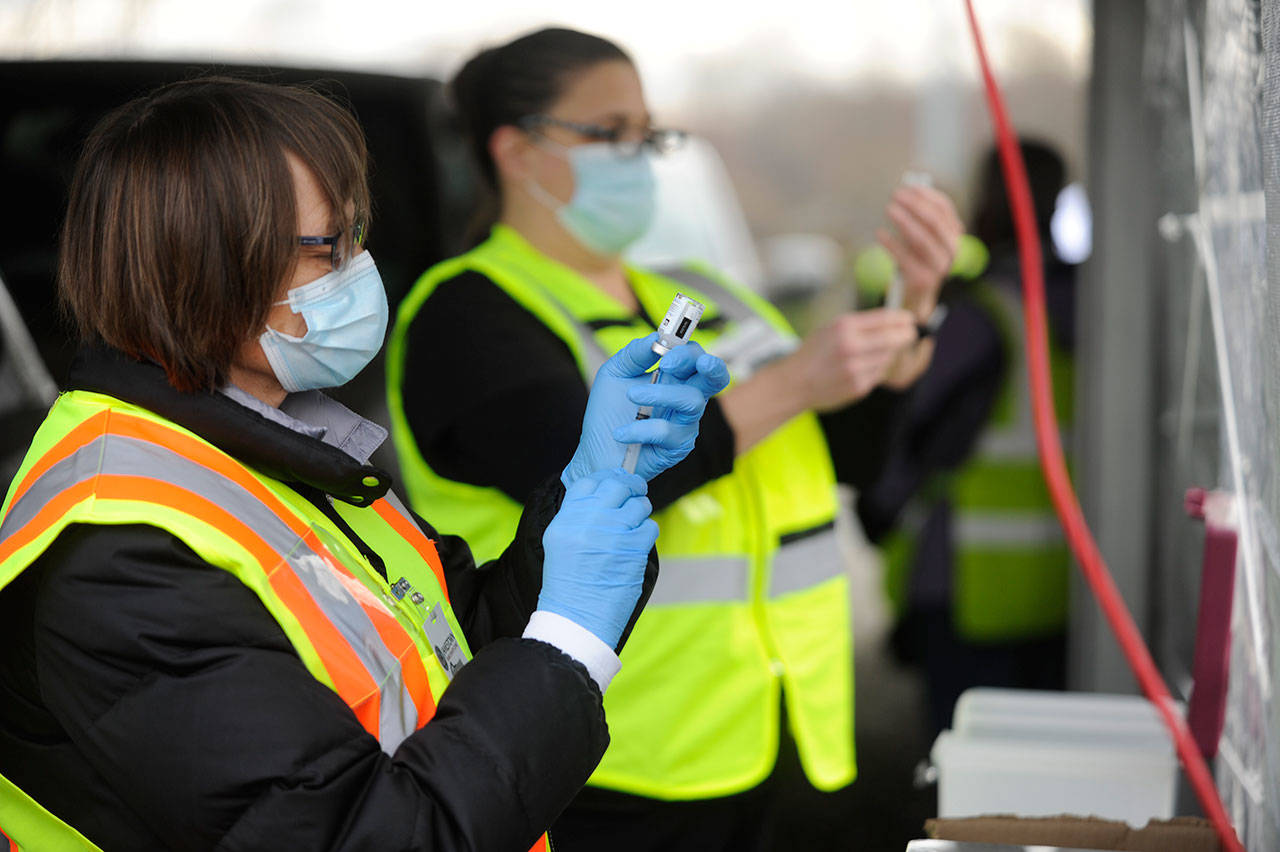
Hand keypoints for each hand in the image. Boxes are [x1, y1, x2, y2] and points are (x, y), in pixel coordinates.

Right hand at [539, 469, 659, 649]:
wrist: (576, 617)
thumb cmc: (568, 584)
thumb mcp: (560, 543)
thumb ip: (578, 516)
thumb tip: (604, 496)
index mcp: (567, 518)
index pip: (589, 482)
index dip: (606, 479)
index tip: (616, 482)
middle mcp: (589, 520)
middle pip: (617, 486)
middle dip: (630, 487)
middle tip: (635, 492)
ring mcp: (613, 532)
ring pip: (639, 505)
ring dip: (641, 511)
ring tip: (635, 525)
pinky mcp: (634, 548)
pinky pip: (650, 527)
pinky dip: (647, 533)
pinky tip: (638, 544)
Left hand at [563, 333, 729, 485]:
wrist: (597, 453)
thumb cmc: (608, 414)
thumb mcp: (614, 374)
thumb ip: (635, 354)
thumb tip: (656, 338)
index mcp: (674, 378)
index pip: (696, 357)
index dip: (687, 351)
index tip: (664, 353)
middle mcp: (685, 398)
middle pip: (716, 377)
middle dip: (708, 366)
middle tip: (673, 364)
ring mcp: (686, 423)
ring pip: (692, 401)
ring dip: (659, 394)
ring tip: (631, 397)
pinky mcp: (679, 446)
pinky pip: (667, 431)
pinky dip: (639, 429)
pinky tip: (620, 434)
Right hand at [785, 309, 917, 410]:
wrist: (795, 383)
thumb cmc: (814, 353)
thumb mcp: (831, 328)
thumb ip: (860, 325)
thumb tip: (893, 322)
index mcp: (844, 327)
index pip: (884, 319)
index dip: (902, 318)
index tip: (910, 319)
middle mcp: (851, 346)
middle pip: (893, 338)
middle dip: (906, 335)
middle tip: (911, 333)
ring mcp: (856, 368)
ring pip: (888, 357)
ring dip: (888, 354)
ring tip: (872, 353)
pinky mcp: (859, 386)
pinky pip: (879, 374)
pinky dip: (876, 369)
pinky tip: (862, 368)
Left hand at [876, 185, 963, 321]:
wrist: (916, 298)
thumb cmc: (916, 260)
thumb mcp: (921, 238)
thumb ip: (918, 217)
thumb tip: (906, 190)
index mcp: (954, 236)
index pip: (945, 209)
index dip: (926, 195)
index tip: (908, 186)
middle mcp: (951, 251)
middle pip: (934, 222)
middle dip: (915, 205)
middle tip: (895, 195)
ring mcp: (939, 267)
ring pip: (921, 239)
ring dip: (904, 221)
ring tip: (888, 209)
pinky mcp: (922, 280)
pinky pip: (905, 258)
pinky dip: (892, 244)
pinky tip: (879, 233)